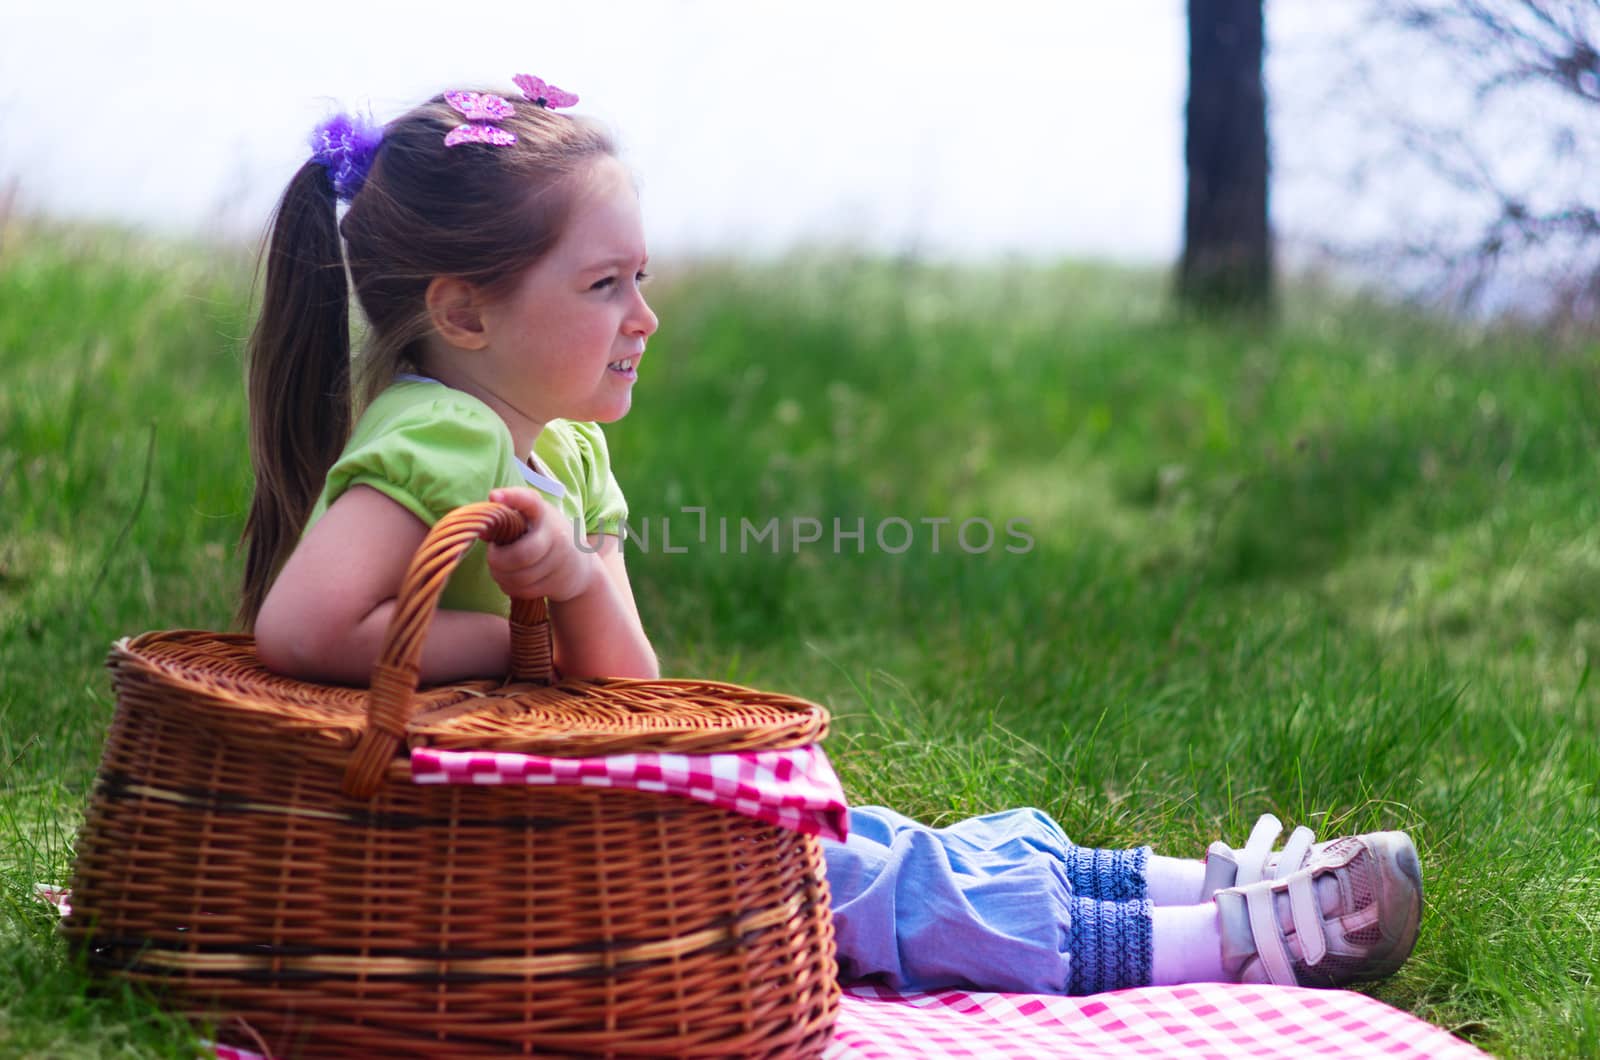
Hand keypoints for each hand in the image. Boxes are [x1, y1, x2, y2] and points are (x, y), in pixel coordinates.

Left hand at [485, 487, 597, 602]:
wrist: (579, 566)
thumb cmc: (544, 538)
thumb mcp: (532, 521)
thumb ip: (508, 520)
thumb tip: (482, 530)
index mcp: (543, 513)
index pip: (529, 501)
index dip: (512, 497)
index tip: (494, 496)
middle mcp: (556, 535)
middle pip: (521, 555)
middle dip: (498, 560)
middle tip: (493, 556)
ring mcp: (559, 561)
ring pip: (519, 577)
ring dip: (500, 576)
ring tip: (500, 569)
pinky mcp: (557, 583)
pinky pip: (524, 590)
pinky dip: (510, 587)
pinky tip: (511, 580)